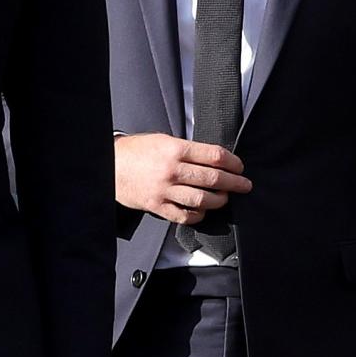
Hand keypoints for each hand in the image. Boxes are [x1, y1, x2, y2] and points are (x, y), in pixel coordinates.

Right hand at [114, 133, 251, 224]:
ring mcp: (165, 190)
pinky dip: (198, 215)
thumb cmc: (138, 151)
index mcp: (175, 149)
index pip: (214, 156)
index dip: (233, 162)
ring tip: (225, 198)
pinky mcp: (158, 207)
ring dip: (219, 200)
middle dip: (234, 183)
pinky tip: (203, 210)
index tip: (239, 166)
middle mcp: (172, 170)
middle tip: (244, 185)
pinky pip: (185, 216)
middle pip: (213, 178)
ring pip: (202, 200)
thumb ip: (187, 149)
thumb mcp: (163, 140)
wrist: (111, 166)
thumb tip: (215, 158)